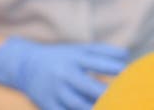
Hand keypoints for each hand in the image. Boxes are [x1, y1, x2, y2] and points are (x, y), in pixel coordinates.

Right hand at [0, 37, 128, 109]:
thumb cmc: (63, 57)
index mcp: (74, 58)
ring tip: (110, 107)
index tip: (126, 72)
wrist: (27, 66)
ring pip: (78, 104)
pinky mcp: (49, 106)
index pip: (95, 62)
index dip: (111, 68)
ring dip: (94, 107)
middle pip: (87, 87)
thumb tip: (126, 57)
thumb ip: (104, 52)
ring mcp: (56, 92)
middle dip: (104, 93)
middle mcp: (64, 75)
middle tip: (123, 98)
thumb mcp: (81, 49)